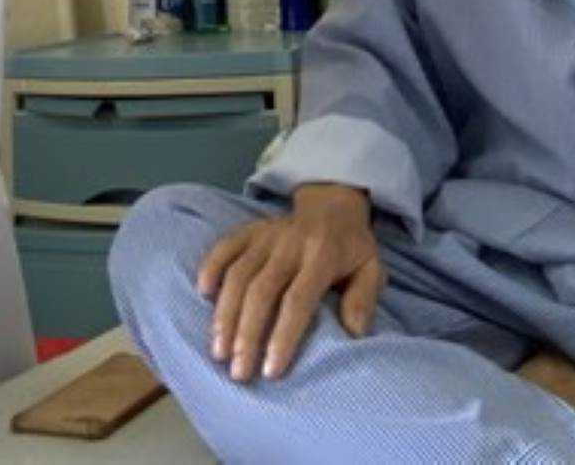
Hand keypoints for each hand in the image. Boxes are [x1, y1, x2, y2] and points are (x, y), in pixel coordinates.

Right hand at [195, 184, 383, 382]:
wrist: (332, 202)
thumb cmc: (351, 247)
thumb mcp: (372, 269)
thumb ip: (363, 299)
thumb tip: (353, 334)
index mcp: (323, 256)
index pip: (298, 299)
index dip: (283, 336)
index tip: (271, 371)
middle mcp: (290, 245)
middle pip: (261, 291)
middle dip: (247, 334)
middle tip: (238, 371)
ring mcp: (266, 235)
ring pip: (238, 274)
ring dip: (225, 314)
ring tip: (219, 351)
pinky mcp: (249, 229)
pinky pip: (224, 246)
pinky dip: (211, 267)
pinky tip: (203, 293)